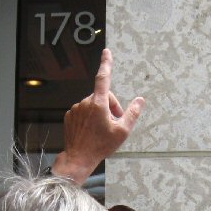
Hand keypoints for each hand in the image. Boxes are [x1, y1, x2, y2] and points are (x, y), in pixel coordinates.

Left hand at [51, 49, 144, 183]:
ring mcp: (76, 109)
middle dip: (111, 106)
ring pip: (92, 105)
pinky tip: (92, 131)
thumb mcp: (122, 131)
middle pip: (102, 96)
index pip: (104, 78)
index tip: (107, 52)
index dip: (106, 64)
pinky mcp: (70, 116)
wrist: (78, 158)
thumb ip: (132, 113)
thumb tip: (140, 100)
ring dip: (100, 113)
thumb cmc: (101, 146)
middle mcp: (85, 103)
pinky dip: (89, 117)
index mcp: (98, 104)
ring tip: (102, 130)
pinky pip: (83, 111)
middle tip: (115, 123)